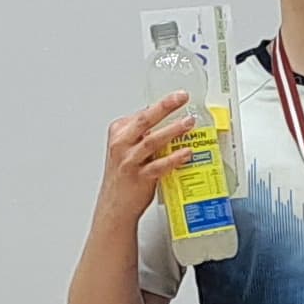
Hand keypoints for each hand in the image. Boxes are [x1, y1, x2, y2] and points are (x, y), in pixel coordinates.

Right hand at [98, 92, 206, 226]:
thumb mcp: (127, 150)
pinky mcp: (140, 178)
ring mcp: (129, 161)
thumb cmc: (123, 177)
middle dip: (164, 106)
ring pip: (151, 141)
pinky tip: (186, 153)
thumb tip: (168, 121)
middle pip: (144, 121)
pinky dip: (174, 158)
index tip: (178, 95)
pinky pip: (159, 166)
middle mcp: (121, 145)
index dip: (161, 104)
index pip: (141, 114)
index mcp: (118, 134)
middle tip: (182, 97)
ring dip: (172, 130)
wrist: (115, 207)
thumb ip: (143, 136)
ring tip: (188, 123)